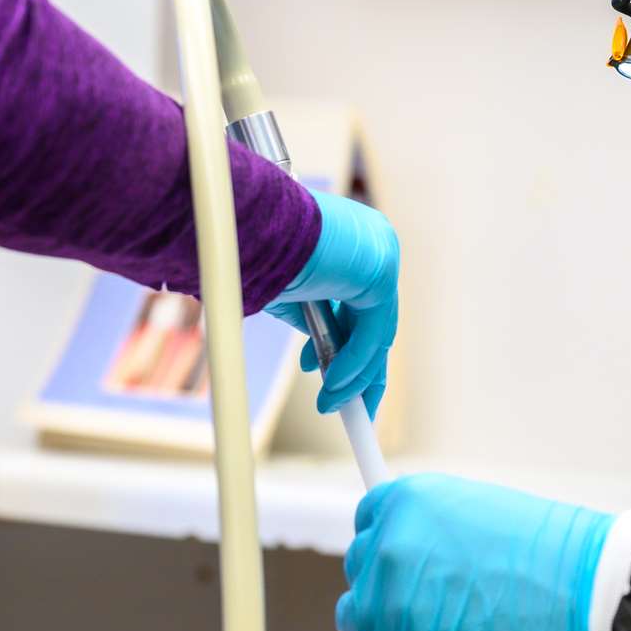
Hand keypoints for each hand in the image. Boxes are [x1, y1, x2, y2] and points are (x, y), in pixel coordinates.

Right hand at [268, 189, 396, 415]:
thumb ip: (312, 319)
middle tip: (348, 404)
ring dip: (356, 378)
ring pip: (376, 333)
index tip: (328, 376)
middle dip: (361, 370)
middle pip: (376, 322)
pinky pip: (371, 333)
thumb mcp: (289, 292)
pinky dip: (354, 366)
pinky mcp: (379, 272)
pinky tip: (335, 390)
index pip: (362, 306)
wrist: (249, 223)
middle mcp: (376, 245)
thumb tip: (322, 354)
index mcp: (356, 242)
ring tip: (335, 408)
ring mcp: (381, 255)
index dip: (347, 348)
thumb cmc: (257, 249)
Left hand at [337, 474, 613, 630]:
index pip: (368, 522)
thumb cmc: (548, 553)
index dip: (388, 543)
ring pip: (357, 619)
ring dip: (384, 625)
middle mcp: (388, 546)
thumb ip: (435, 527)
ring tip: (427, 629)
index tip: (402, 561)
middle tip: (428, 599)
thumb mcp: (481, 510)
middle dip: (388, 585)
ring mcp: (390, 601)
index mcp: (407, 501)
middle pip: (361, 571)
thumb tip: (419, 552)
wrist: (582, 594)